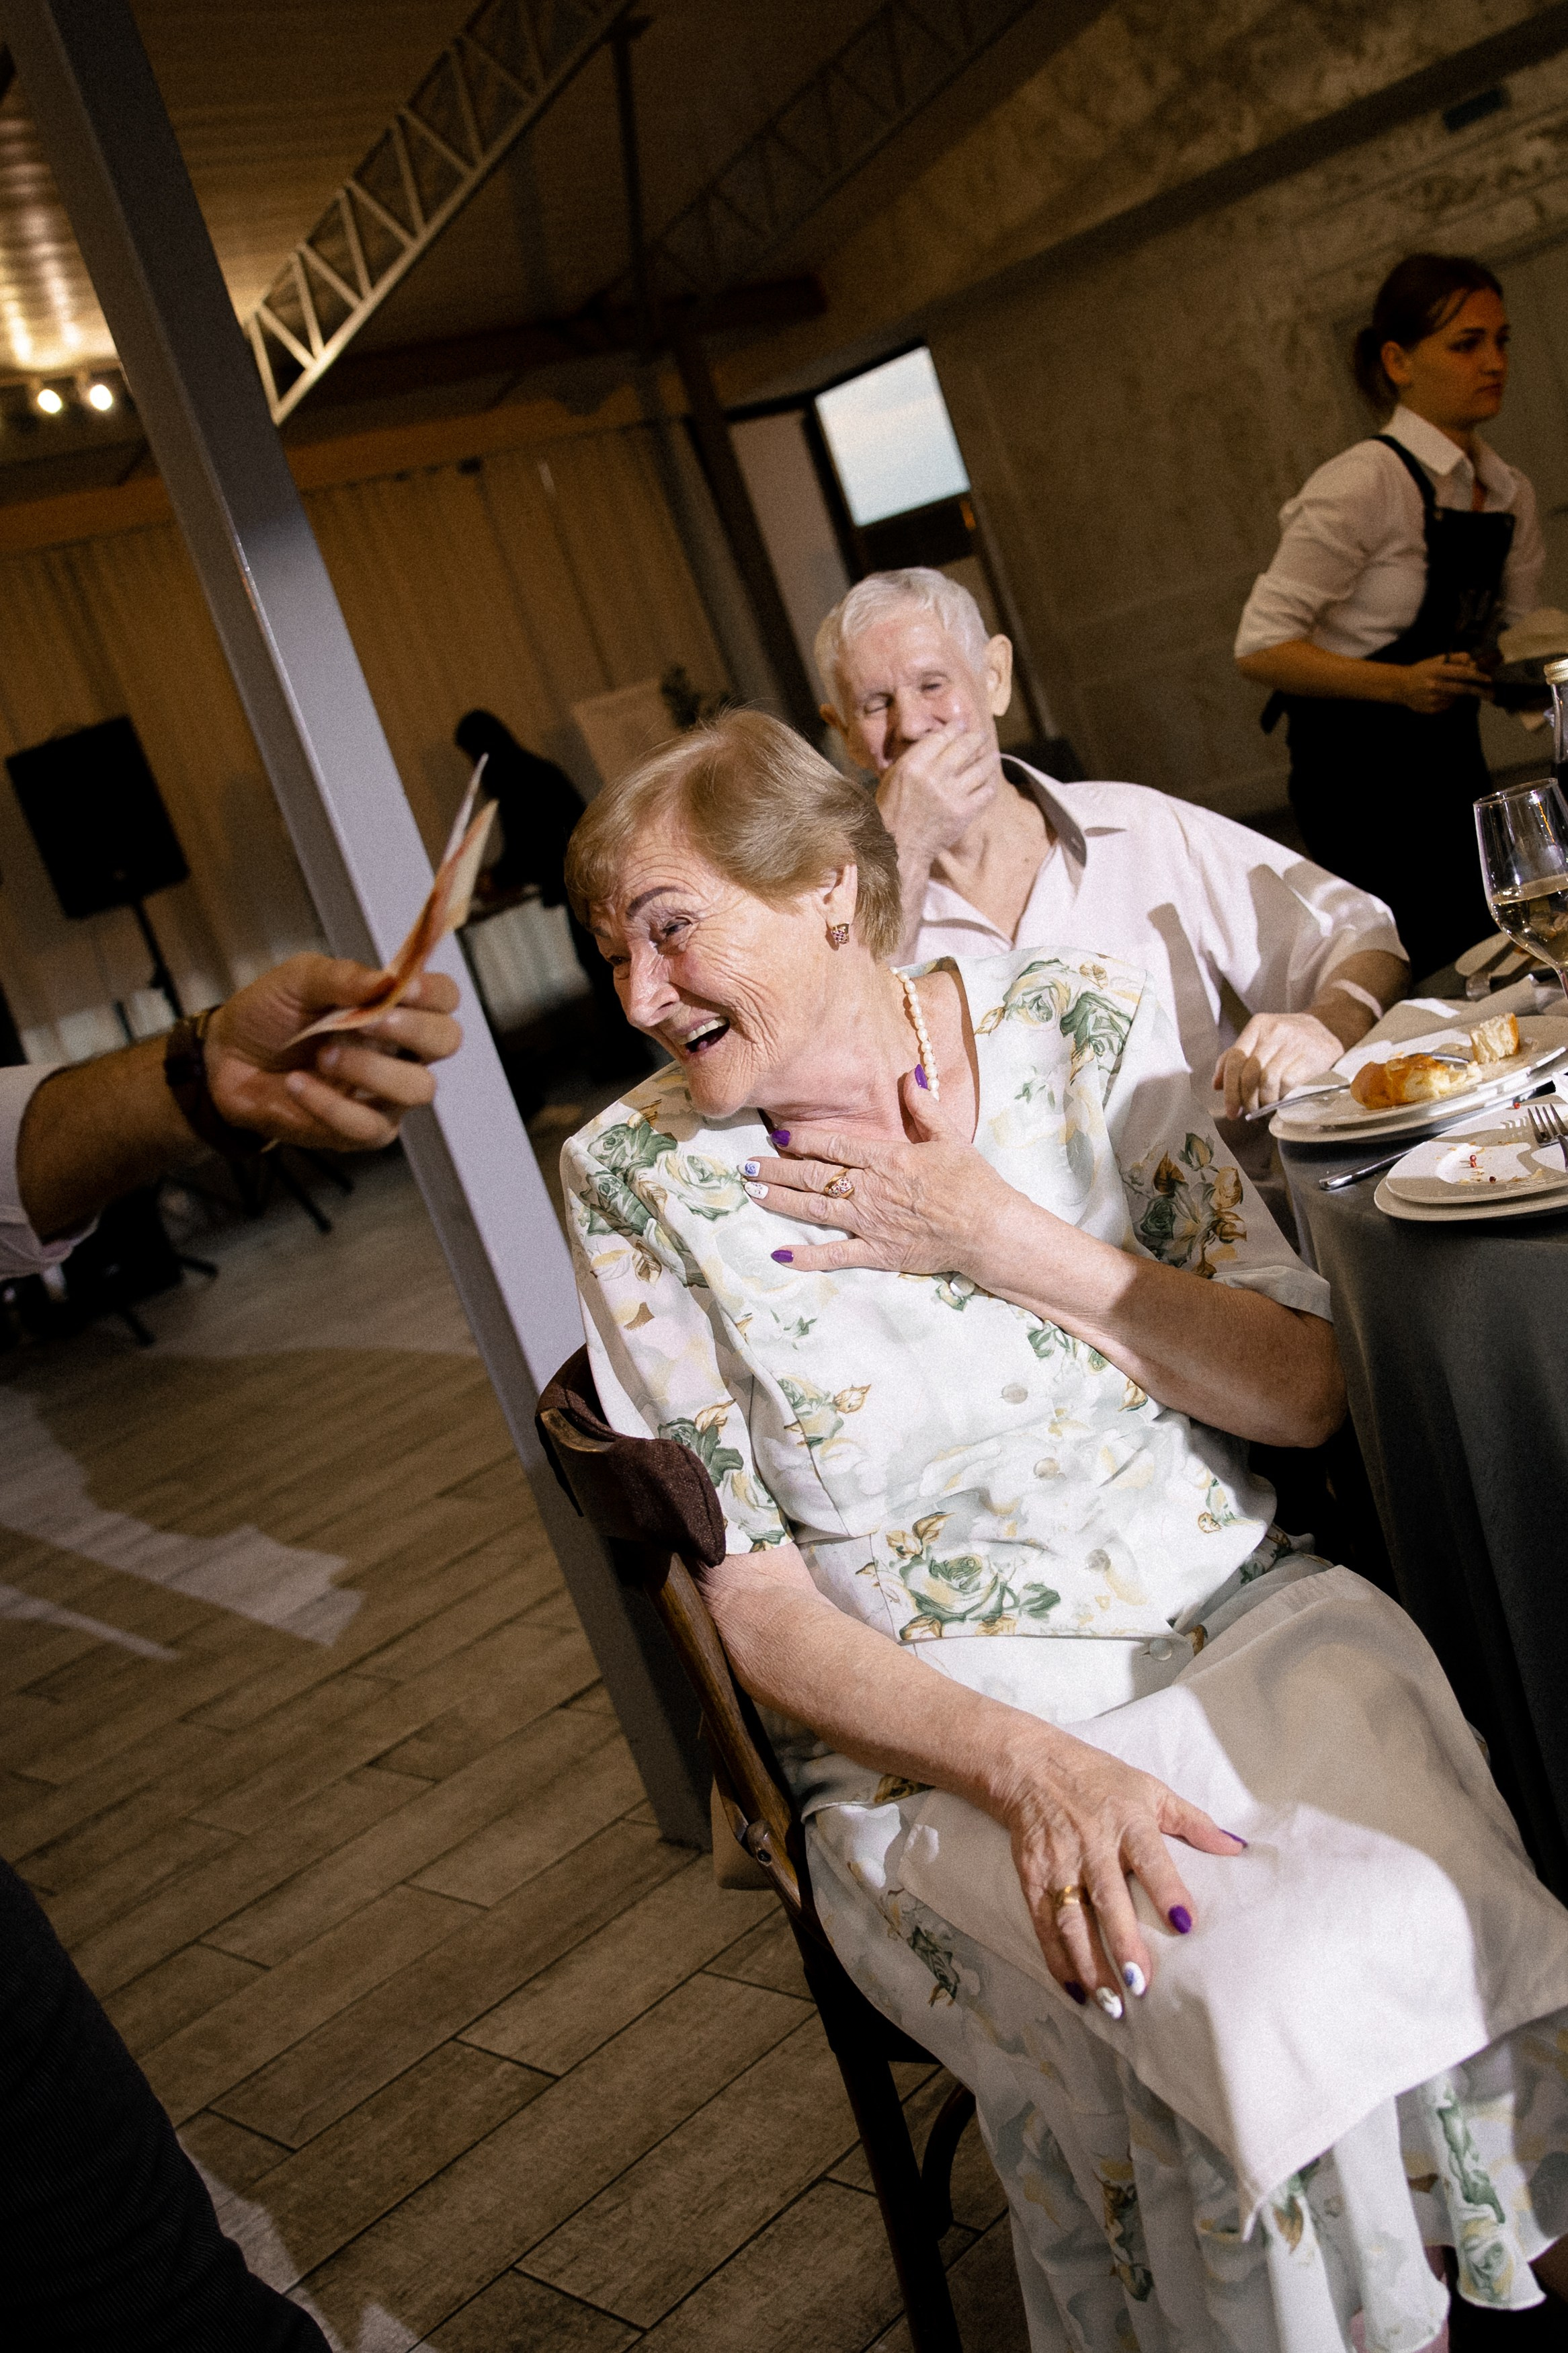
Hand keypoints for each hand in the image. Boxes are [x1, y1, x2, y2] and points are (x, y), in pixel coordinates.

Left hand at [205, 954, 461, 1151]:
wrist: (227, 1060)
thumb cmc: (269, 1016)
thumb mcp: (297, 980)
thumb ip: (342, 976)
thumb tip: (387, 979)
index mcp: (392, 1008)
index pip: (444, 999)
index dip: (436, 993)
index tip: (405, 989)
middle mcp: (399, 1050)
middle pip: (447, 1041)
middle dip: (414, 1030)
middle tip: (367, 1023)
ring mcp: (385, 1094)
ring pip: (417, 1088)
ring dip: (370, 1069)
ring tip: (322, 1055)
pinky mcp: (361, 1131)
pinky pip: (368, 1125)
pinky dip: (330, 1105)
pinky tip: (299, 1085)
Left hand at [746, 1074, 1013, 1276]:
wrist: (989, 1230)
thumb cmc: (974, 1183)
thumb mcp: (951, 1137)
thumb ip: (924, 1107)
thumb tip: (908, 1075)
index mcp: (888, 1159)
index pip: (836, 1145)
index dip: (804, 1139)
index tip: (777, 1135)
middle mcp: (871, 1189)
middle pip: (814, 1176)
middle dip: (777, 1170)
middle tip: (746, 1167)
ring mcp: (871, 1223)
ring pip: (815, 1210)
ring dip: (781, 1201)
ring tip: (753, 1194)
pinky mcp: (878, 1253)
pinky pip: (835, 1255)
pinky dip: (806, 1256)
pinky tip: (779, 1253)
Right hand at [875, 720, 998, 864]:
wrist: (899, 847)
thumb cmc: (892, 812)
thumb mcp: (893, 778)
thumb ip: (914, 759)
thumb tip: (936, 742)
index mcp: (913, 766)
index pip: (941, 738)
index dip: (954, 728)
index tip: (960, 725)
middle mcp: (934, 777)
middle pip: (964, 747)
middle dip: (975, 738)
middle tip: (980, 736)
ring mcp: (951, 795)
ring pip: (980, 768)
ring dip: (988, 759)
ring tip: (992, 756)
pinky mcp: (964, 812)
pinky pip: (986, 792)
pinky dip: (989, 784)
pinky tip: (989, 780)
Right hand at [999, 1724, 1242, 2005]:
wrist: (1032, 1767)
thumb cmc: (1101, 1781)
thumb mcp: (1150, 1789)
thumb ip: (1193, 1822)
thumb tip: (1237, 1848)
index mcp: (1127, 1821)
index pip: (1151, 1858)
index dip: (1168, 1890)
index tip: (1187, 1925)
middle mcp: (1092, 1844)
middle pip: (1108, 1898)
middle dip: (1122, 1942)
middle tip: (1140, 1984)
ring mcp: (1059, 1863)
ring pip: (1072, 1920)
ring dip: (1089, 1964)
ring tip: (1111, 2003)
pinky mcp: (1032, 1877)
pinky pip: (1044, 1924)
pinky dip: (1057, 1960)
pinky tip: (1074, 1989)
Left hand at [1213, 1009, 1344, 1117]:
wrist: (1329, 1029)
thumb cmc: (1289, 1040)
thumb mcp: (1263, 1039)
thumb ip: (1237, 1058)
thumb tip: (1217, 1084)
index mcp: (1259, 1025)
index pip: (1235, 1058)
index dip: (1229, 1087)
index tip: (1230, 1108)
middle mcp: (1276, 1031)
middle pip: (1249, 1072)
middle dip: (1244, 1099)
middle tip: (1245, 1113)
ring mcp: (1294, 1044)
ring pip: (1266, 1081)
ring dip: (1262, 1102)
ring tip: (1262, 1109)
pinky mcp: (1310, 1058)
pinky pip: (1286, 1084)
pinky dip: (1279, 1099)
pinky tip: (1279, 1103)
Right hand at [1395, 652, 1491, 713]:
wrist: (1401, 687)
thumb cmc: (1422, 671)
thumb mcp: (1436, 660)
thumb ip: (1455, 659)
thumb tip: (1472, 661)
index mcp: (1436, 671)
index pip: (1461, 673)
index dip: (1476, 676)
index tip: (1488, 679)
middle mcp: (1434, 685)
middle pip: (1462, 688)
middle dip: (1478, 690)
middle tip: (1491, 693)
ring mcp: (1433, 699)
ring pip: (1456, 696)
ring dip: (1460, 692)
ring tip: (1449, 687)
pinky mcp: (1432, 709)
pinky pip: (1449, 704)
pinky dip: (1450, 699)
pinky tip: (1440, 695)